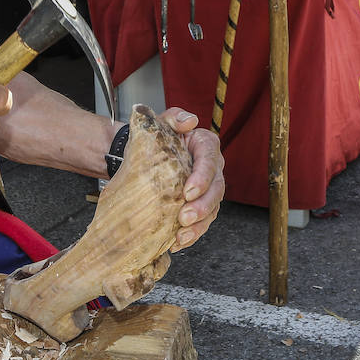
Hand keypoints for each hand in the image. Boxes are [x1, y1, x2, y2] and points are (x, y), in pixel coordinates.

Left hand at [160, 108, 224, 251]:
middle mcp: (212, 169)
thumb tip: (189, 121)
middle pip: (216, 189)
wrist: (143, 157)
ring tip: (182, 235)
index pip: (210, 161)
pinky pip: (201, 223)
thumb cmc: (155, 139)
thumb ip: (174, 117)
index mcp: (206, 146)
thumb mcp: (161, 122)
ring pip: (212, 210)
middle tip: (185, 218)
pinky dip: (191, 235)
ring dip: (199, 226)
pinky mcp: (199, 207)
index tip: (187, 192)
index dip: (202, 177)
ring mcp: (207, 190)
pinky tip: (177, 243)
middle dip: (202, 206)